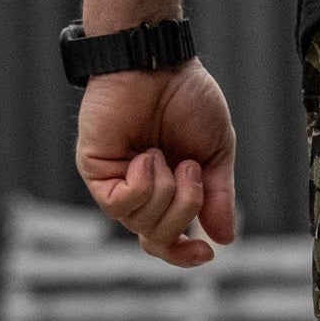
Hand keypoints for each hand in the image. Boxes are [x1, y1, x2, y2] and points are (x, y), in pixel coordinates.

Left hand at [75, 61, 237, 266]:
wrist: (159, 64)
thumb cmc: (187, 98)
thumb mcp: (215, 153)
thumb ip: (218, 196)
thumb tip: (224, 238)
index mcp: (168, 191)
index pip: (167, 240)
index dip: (184, 255)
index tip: (207, 253)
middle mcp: (139, 192)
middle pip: (158, 238)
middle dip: (185, 211)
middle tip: (191, 171)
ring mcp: (115, 182)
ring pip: (141, 224)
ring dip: (167, 193)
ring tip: (168, 156)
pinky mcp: (95, 171)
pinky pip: (119, 205)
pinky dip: (142, 185)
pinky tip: (147, 157)